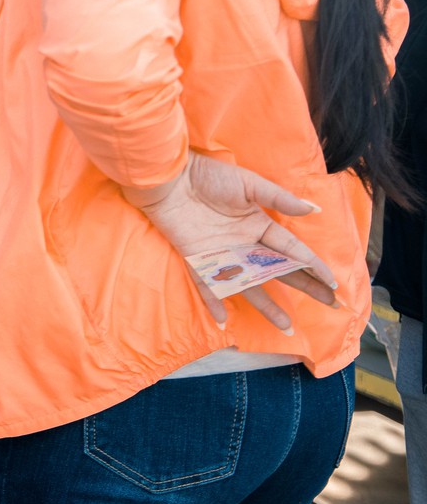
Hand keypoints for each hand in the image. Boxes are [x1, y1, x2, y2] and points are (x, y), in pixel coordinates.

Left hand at [122, 153, 338, 331]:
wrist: (171, 177)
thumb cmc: (208, 176)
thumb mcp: (249, 184)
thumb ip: (279, 199)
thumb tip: (314, 210)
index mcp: (259, 225)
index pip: (293, 250)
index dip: (313, 266)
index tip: (333, 284)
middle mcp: (243, 245)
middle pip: (279, 271)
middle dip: (305, 287)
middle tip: (329, 305)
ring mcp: (221, 255)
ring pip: (249, 286)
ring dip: (267, 306)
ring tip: (286, 326)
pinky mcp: (196, 259)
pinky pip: (206, 286)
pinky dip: (213, 302)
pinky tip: (224, 322)